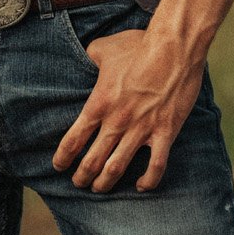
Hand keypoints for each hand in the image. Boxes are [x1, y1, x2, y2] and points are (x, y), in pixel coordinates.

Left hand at [52, 27, 203, 191]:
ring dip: (105, 182)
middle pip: (92, 160)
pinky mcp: (165, 132)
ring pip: (117, 168)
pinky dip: (147, 181)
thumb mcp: (104, 47)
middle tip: (79, 183)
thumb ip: (90, 57)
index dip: (63, 157)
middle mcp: (116, 121)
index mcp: (99, 104)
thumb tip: (85, 58)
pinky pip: (155, 166)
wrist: (174, 49)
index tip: (59, 166)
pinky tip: (140, 186)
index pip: (73, 140)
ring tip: (100, 188)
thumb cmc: (139, 45)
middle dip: (82, 176)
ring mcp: (141, 130)